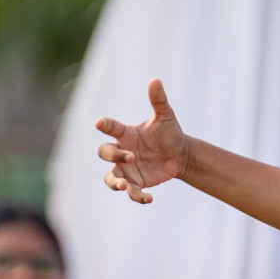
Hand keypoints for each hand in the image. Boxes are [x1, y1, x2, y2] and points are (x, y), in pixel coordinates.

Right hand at [96, 79, 188, 203]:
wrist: (179, 154)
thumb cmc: (168, 133)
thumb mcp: (166, 117)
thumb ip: (158, 101)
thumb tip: (156, 80)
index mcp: (125, 134)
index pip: (110, 128)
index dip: (104, 125)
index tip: (100, 123)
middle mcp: (122, 151)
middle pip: (105, 153)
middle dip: (114, 155)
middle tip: (131, 156)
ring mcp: (127, 169)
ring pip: (111, 178)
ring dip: (115, 183)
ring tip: (124, 187)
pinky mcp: (137, 183)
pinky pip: (131, 193)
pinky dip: (138, 197)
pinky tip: (150, 198)